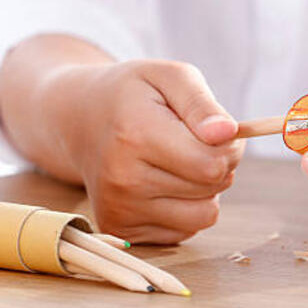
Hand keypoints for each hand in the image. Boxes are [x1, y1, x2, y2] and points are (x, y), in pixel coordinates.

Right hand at [58, 60, 243, 243]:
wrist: (79, 119)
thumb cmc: (133, 95)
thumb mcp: (170, 76)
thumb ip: (201, 103)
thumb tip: (227, 134)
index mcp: (135, 135)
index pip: (213, 163)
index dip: (229, 145)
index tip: (215, 131)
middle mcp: (123, 179)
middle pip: (212, 187)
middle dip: (218, 164)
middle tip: (192, 141)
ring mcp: (119, 209)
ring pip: (205, 216)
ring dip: (205, 191)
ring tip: (179, 163)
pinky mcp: (121, 230)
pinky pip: (186, 231)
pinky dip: (185, 208)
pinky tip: (163, 183)